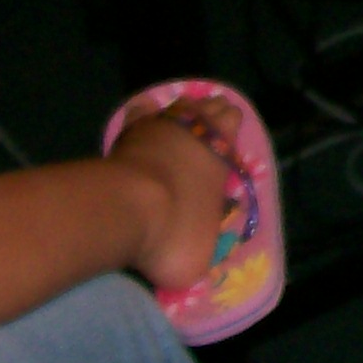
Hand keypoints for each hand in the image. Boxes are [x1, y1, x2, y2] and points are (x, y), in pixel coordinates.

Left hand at [107, 96, 242, 292]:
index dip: (228, 128)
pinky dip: (144, 114)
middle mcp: (196, 134)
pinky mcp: (129, 130)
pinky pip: (141, 110)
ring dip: (182, 112)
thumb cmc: (175, 235)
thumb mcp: (199, 259)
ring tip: (179, 122)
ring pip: (180, 104)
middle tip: (205, 129)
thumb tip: (196, 251)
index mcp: (221, 159)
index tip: (223, 142)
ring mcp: (161, 127)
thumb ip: (202, 246)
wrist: (130, 212)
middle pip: (210, 107)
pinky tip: (141, 119)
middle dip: (210, 115)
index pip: (232, 122)